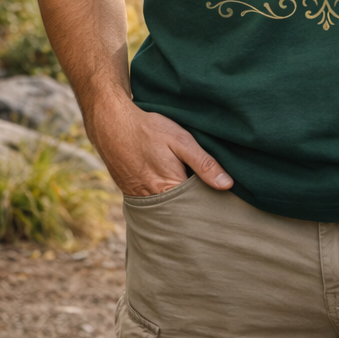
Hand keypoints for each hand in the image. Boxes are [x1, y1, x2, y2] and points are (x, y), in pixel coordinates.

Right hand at [85, 95, 232, 196]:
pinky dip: (163, 200)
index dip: (209, 204)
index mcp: (169, 189)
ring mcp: (139, 199)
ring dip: (178, 206)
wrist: (111, 124)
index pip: (196, 208)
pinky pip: (152, 204)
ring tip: (190, 196)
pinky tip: (169, 190)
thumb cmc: (148, 130)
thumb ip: (204, 163)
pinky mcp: (130, 193)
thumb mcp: (181, 141)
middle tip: (208, 201)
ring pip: (166, 210)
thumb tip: (227, 185)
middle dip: (194, 209)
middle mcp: (152, 201)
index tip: (222, 203)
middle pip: (180, 214)